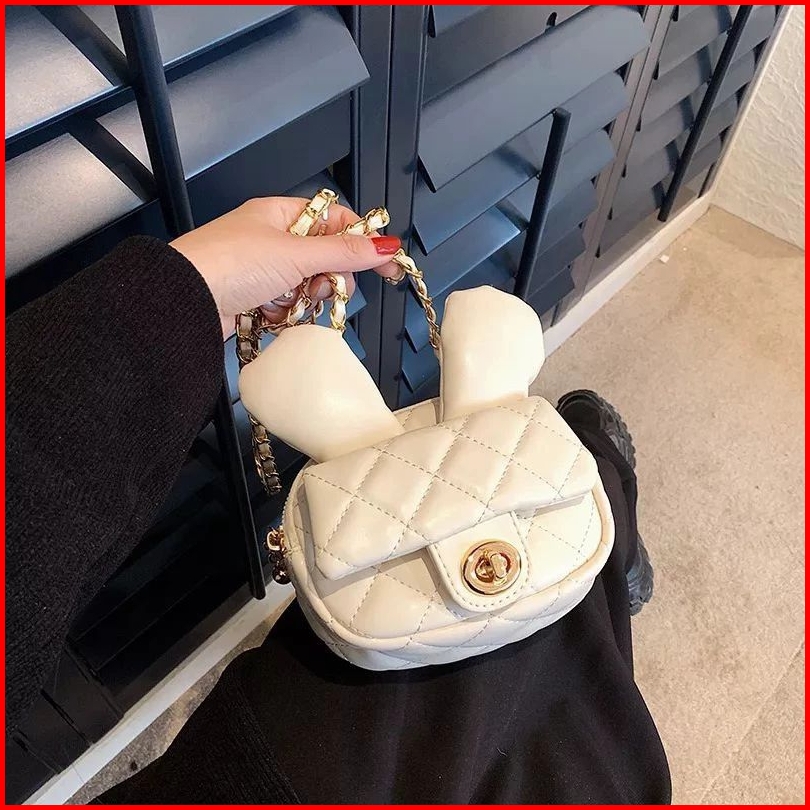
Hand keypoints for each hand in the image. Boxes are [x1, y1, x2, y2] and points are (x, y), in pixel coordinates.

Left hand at [170, 196, 401, 337]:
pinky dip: (286, 313)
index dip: (362, 240)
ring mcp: (261, 272)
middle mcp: (271, 240)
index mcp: (280, 215)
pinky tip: (272, 313)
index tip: (386, 261)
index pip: (335, 221)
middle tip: (327, 287)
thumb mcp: (296, 253)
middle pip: (324, 258)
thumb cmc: (227, 263)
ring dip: (305, 298)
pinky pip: (288, 307)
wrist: (184, 302)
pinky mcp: (253, 300)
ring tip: (291, 300)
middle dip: (329, 277)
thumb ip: (344, 251)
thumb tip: (384, 245)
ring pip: (308, 286)